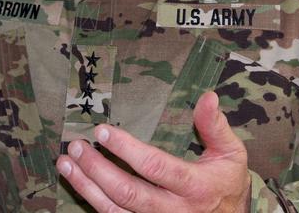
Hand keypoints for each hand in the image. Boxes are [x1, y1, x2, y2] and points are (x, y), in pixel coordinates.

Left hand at [57, 91, 250, 212]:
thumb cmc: (228, 183)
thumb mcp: (231, 153)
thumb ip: (215, 126)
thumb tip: (208, 96)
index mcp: (195, 187)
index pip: (155, 167)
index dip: (126, 149)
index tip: (103, 131)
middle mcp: (175, 211)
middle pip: (128, 193)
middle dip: (97, 169)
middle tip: (77, 146)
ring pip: (115, 211)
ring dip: (86, 187)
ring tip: (67, 163)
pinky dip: (94, 202)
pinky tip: (79, 183)